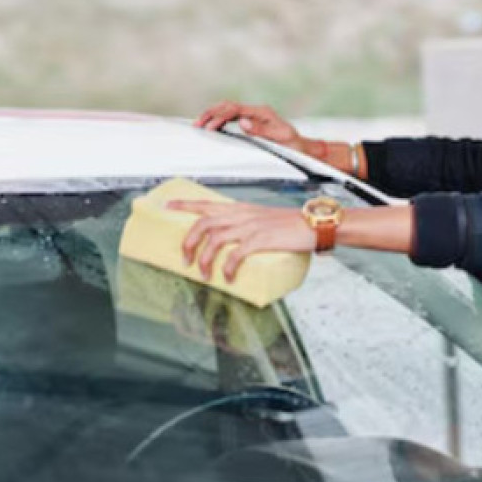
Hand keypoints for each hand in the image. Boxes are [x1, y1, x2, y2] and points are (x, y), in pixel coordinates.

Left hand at [168, 200, 315, 281]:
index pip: (206, 203)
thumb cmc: (292, 225)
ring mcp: (251, 226)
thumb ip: (248, 228)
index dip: (184, 205)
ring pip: (214, 238)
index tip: (167, 207)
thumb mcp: (264, 220)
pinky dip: (228, 267)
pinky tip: (228, 277)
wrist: (315, 224)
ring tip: (204, 274)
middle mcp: (243, 215)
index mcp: (241, 209)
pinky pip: (236, 254)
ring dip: (204, 258)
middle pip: (204, 223)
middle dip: (188, 241)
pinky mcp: (262, 239)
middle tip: (185, 258)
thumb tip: (235, 246)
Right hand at [194, 101, 304, 152]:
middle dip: (212, 113)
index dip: (221, 117)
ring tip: (198, 123)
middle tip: (197, 123)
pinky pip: (231, 117)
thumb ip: (261, 130)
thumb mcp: (280, 137)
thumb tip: (242, 122)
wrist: (301, 146)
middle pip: (229, 106)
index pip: (236, 110)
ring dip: (213, 114)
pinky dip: (219, 119)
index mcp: (262, 112)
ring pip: (228, 110)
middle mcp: (256, 111)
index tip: (209, 126)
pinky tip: (210, 125)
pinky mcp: (251, 122)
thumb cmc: (292, 143)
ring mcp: (253, 115)